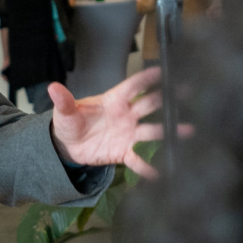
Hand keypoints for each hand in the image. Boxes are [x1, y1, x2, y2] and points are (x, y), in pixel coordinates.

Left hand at [48, 68, 176, 179]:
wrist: (68, 146)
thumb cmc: (70, 123)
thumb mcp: (64, 112)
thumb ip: (63, 102)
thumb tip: (53, 88)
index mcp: (113, 100)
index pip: (133, 86)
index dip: (147, 78)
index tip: (164, 70)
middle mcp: (126, 115)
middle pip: (150, 105)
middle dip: (168, 99)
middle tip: (186, 92)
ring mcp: (128, 133)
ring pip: (152, 130)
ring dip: (169, 130)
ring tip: (189, 130)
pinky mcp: (123, 152)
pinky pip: (138, 159)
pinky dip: (148, 167)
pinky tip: (160, 172)